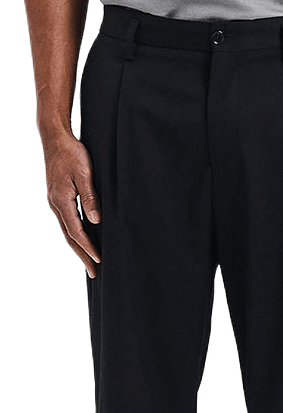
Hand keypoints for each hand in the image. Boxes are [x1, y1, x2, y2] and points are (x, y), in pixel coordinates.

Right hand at [43, 132, 100, 277]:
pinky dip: (73, 235)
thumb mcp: (84, 174)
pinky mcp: (56, 198)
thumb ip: (90, 197)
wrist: (54, 139)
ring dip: (77, 248)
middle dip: (82, 256)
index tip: (99, 259)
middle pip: (69, 237)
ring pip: (66, 231)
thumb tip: (95, 221)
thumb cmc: (71, 153)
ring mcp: (54, 202)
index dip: (88, 247)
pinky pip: (65, 223)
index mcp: (61, 201)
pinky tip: (80, 240)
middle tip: (94, 272)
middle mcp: (55, 205)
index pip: (76, 231)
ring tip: (88, 262)